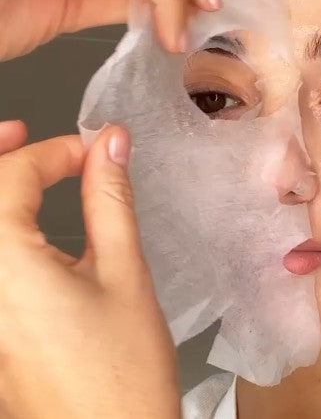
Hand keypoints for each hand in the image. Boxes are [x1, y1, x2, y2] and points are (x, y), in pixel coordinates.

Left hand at [0, 125, 179, 418]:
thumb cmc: (123, 371)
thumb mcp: (125, 272)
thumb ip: (111, 199)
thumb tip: (112, 144)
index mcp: (3, 266)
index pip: (10, 178)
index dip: (54, 152)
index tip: (94, 151)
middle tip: (24, 133)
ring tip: (19, 164)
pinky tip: (18, 219)